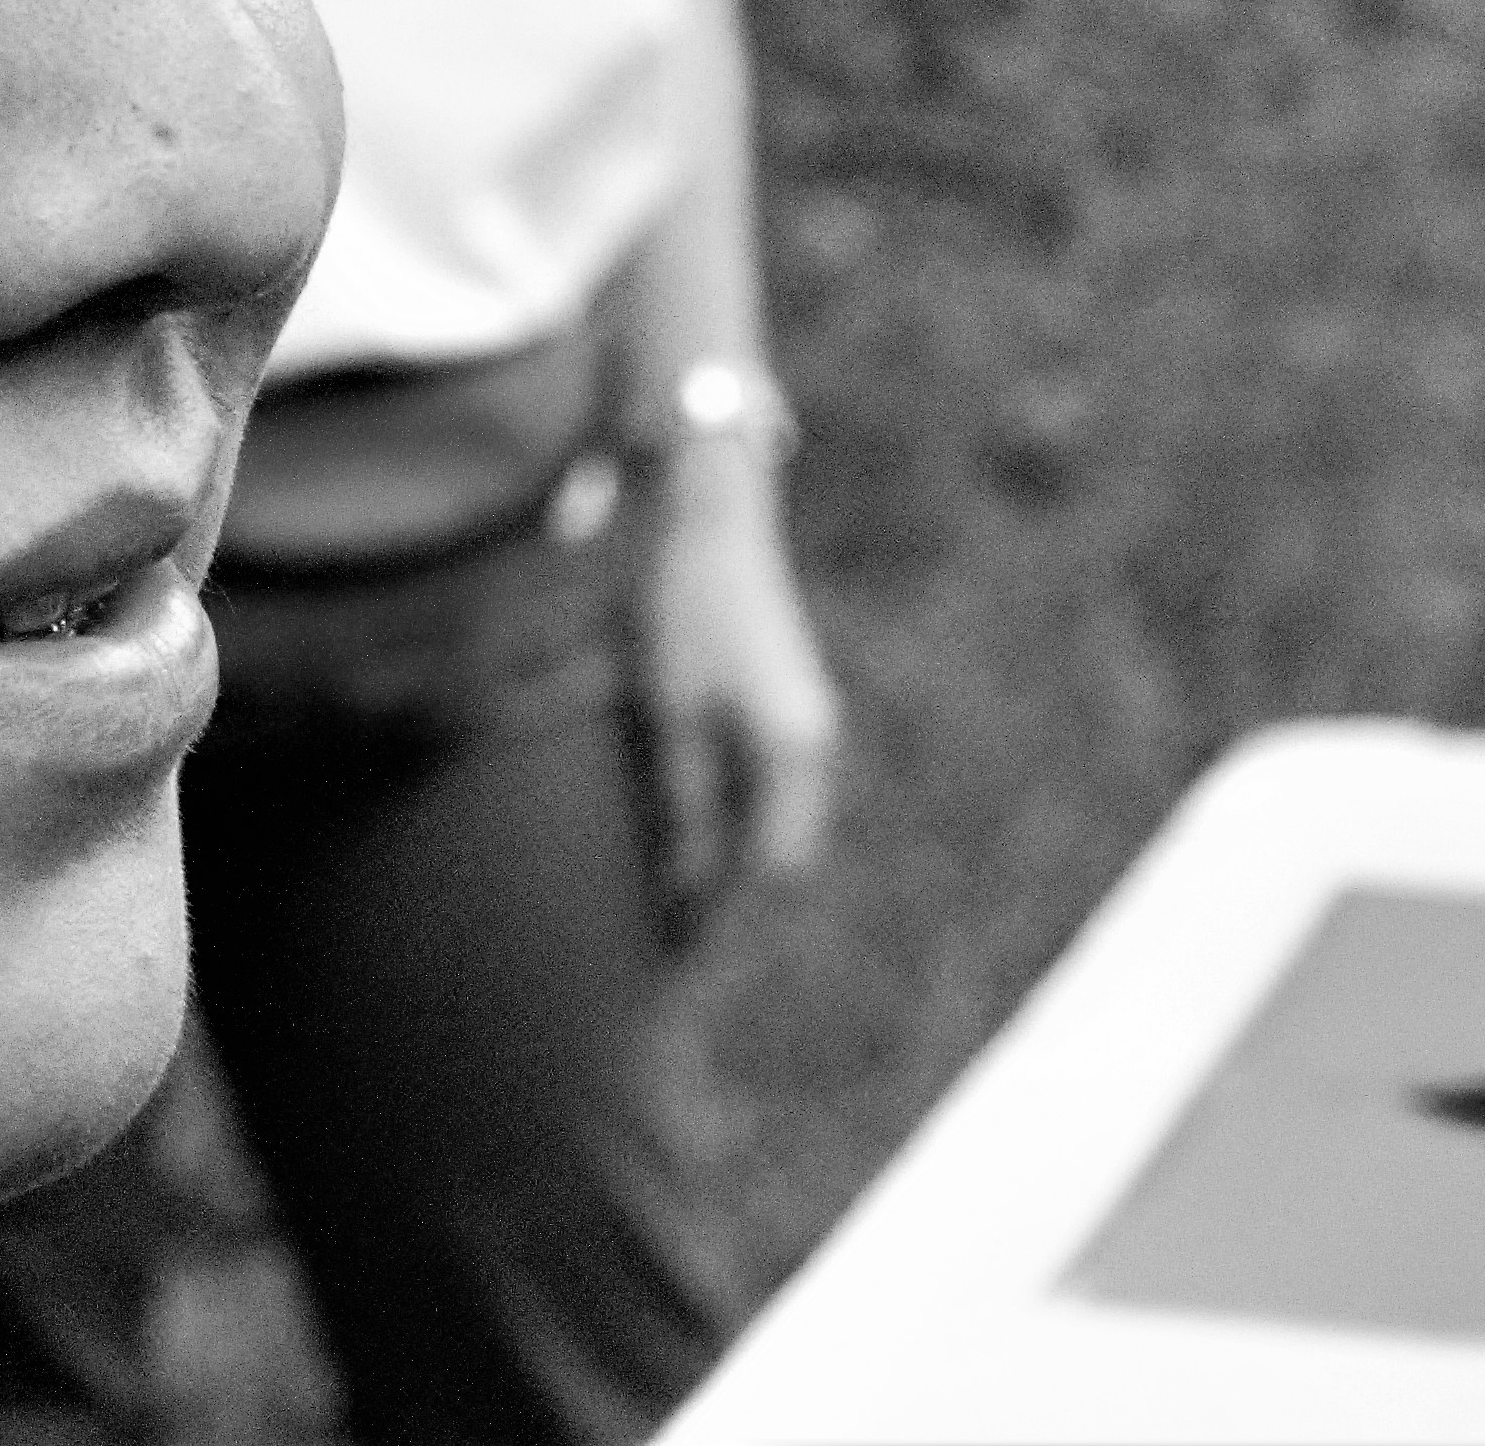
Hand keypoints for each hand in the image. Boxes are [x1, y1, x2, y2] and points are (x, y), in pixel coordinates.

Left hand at [632, 439, 839, 932]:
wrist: (710, 521)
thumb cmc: (682, 612)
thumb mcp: (671, 713)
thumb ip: (685, 801)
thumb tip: (685, 883)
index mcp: (793, 755)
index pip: (774, 871)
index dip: (729, 920)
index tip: (682, 963)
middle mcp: (812, 747)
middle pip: (781, 855)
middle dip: (731, 901)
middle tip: (673, 949)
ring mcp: (804, 726)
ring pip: (774, 823)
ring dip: (730, 860)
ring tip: (673, 901)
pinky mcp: (785, 708)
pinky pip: (766, 787)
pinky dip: (732, 818)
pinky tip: (688, 831)